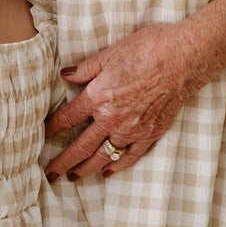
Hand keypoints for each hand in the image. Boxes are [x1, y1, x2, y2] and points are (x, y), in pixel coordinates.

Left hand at [46, 20, 207, 180]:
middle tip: (51, 173)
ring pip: (103, 156)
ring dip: (86, 169)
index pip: (67, 118)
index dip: (52, 129)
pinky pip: (130, 156)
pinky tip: (107, 171)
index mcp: (98, 96)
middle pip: (81, 146)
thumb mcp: (109, 54)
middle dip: (63, 161)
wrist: (183, 58)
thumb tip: (64, 76)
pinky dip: (117, 166)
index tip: (42, 136)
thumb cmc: (147, 49)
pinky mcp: (150, 134)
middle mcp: (111, 118)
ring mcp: (132, 129)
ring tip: (74, 177)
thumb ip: (85, 69)